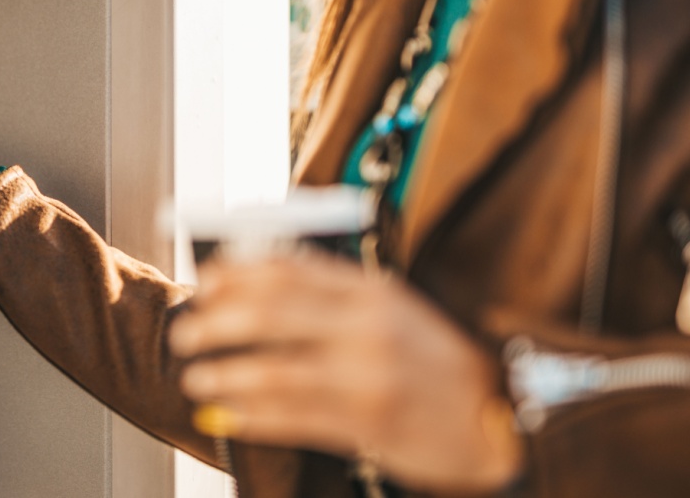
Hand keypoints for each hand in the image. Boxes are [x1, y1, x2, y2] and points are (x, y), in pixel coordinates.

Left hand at [169, 255, 521, 492]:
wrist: (502, 416)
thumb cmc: (438, 364)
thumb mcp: (393, 312)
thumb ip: (335, 297)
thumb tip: (260, 289)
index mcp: (373, 291)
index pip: (288, 268)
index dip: (236, 274)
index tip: (205, 281)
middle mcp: (367, 326)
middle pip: (270, 313)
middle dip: (216, 322)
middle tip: (187, 333)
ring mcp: (368, 374)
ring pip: (274, 370)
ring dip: (225, 374)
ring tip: (197, 378)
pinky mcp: (369, 422)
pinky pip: (293, 417)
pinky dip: (251, 416)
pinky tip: (226, 416)